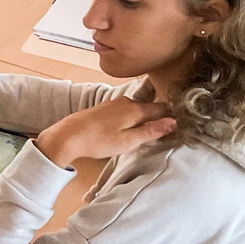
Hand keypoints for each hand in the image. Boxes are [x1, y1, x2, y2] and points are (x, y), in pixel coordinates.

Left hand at [34, 97, 175, 167]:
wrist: (67, 137)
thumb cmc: (97, 141)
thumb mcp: (128, 141)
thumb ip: (151, 131)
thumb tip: (173, 122)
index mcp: (135, 109)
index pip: (162, 109)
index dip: (171, 117)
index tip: (178, 127)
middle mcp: (126, 102)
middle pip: (149, 108)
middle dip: (158, 118)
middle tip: (165, 132)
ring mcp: (113, 104)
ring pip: (136, 110)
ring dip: (144, 119)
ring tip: (147, 133)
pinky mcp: (103, 109)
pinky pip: (125, 112)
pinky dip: (131, 119)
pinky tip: (128, 130)